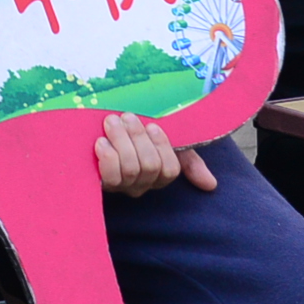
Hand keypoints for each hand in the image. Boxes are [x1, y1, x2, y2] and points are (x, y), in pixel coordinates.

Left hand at [94, 116, 217, 199]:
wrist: (92, 128)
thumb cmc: (131, 136)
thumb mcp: (162, 142)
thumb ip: (188, 160)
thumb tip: (211, 185)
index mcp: (155, 175)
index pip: (169, 169)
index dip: (162, 147)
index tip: (152, 125)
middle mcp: (139, 185)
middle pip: (150, 166)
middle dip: (138, 138)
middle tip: (126, 117)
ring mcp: (119, 187)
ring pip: (131, 169)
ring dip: (121, 141)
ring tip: (111, 121)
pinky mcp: (98, 184)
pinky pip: (109, 177)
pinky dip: (107, 156)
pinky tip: (100, 141)